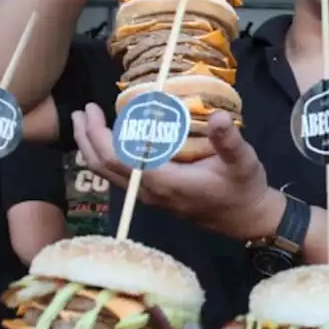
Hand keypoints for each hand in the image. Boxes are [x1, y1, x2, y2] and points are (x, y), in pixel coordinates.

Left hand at [72, 105, 281, 240]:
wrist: (248, 219)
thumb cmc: (243, 188)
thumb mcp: (242, 161)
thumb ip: (228, 140)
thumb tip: (217, 116)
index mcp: (164, 181)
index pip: (117, 158)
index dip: (99, 134)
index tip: (92, 110)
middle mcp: (149, 191)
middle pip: (103, 166)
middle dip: (87, 138)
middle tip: (81, 111)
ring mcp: (150, 196)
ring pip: (108, 174)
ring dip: (93, 148)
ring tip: (86, 123)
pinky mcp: (155, 195)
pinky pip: (120, 176)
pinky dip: (107, 157)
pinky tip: (110, 141)